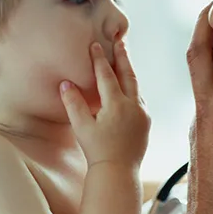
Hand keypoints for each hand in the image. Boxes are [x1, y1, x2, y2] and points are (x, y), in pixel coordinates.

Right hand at [60, 41, 150, 169]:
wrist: (118, 172)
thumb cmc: (97, 151)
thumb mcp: (81, 127)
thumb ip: (73, 103)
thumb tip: (66, 83)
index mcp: (116, 104)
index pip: (107, 75)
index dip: (100, 59)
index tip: (96, 44)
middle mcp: (133, 106)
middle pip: (128, 75)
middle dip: (122, 57)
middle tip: (120, 41)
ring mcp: (142, 114)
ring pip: (135, 87)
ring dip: (128, 73)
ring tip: (123, 61)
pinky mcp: (146, 122)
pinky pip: (139, 100)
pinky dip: (132, 90)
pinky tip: (128, 90)